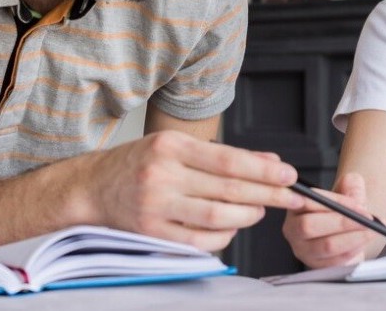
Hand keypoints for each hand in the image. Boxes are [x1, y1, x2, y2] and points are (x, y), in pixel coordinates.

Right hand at [79, 130, 302, 251]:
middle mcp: (163, 174)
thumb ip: (223, 154)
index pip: (228, 160)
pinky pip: (198, 241)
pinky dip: (224, 237)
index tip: (289, 174)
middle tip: (293, 197)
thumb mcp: (177, 145)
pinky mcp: (152, 232)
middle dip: (268, 194)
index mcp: (172, 146)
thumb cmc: (140, 162)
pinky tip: (235, 228)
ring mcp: (156, 206)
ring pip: (217, 217)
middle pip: (228, 189)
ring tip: (262, 210)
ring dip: (248, 216)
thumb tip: (269, 161)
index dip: (263, 169)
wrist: (92, 186)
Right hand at [282, 172, 375, 268]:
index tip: (357, 203)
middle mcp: (293, 229)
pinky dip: (352, 250)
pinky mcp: (316, 266)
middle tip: (366, 219)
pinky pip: (335, 261)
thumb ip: (349, 185)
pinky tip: (363, 242)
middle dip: (342, 222)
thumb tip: (352, 182)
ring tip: (371, 230)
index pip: (308, 201)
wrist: (345, 235)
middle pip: (310, 226)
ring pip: (325, 245)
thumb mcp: (345, 193)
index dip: (334, 201)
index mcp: (295, 205)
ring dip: (352, 237)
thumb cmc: (340, 212)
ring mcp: (303, 250)